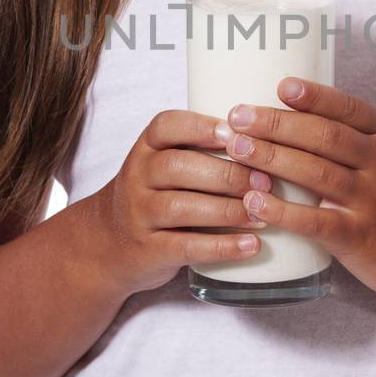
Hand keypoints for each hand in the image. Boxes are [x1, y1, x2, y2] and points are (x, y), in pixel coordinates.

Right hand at [91, 109, 265, 294]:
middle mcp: (137, 177)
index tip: (236, 134)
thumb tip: (267, 142)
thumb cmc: (154, 196)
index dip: (202, 127)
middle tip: (265, 182)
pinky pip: (185, 247)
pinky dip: (221, 246)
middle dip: (227, 174)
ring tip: (262, 214)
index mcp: (146, 149)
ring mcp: (138, 214)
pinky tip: (251, 244)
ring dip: (228, 210)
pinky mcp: (148, 250)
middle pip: (178, 167)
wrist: (108, 244)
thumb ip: (200, 151)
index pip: (166, 126)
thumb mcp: (163, 165)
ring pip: (181, 208)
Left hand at [215, 78, 375, 308]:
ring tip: (235, 147)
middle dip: (276, 123)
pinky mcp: (358, 238)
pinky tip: (254, 200)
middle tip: (237, 116)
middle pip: (323, 136)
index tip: (280, 85)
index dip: (313, 96)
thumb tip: (283, 113)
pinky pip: (316, 221)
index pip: (347, 108)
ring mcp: (370, 201)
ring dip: (271, 157)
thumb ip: (349, 138)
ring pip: (316, 172)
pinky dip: (282, 210)